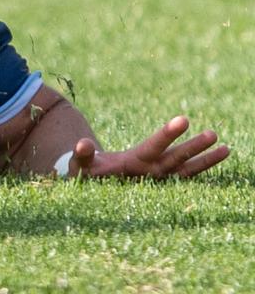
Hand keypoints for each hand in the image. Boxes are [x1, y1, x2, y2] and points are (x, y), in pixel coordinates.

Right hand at [64, 116, 229, 178]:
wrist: (95, 189)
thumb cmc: (87, 173)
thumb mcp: (81, 165)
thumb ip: (82, 155)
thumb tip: (82, 144)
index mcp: (132, 166)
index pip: (154, 147)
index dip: (168, 134)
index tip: (184, 119)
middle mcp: (150, 173)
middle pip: (176, 159)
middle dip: (194, 147)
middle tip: (213, 134)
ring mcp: (159, 177)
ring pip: (187, 169)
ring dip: (206, 160)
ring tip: (227, 149)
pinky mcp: (164, 178)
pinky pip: (187, 174)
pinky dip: (203, 166)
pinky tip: (218, 156)